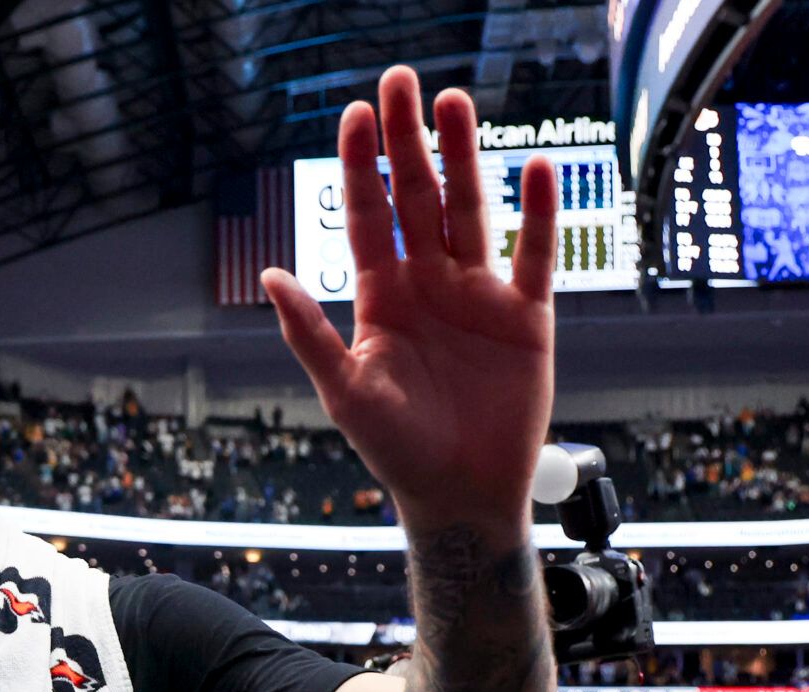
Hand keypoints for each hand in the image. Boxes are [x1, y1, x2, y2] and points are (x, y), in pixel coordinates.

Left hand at [261, 66, 556, 526]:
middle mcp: (428, 285)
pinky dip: (538, 214)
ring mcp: (478, 295)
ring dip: (464, 158)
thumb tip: (270, 275)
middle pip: (418, 197)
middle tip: (402, 80)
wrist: (458, 492)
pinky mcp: (526, 317)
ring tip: (455, 103)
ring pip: (470, 211)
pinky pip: (535, 255)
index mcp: (380, 297)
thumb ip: (308, 331)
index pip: (367, 216)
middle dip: (408, 141)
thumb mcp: (343, 389)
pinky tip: (534, 167)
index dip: (361, 166)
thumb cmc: (394, 448)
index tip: (355, 113)